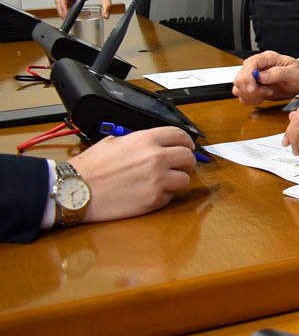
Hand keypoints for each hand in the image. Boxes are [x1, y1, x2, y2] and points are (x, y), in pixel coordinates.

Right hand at [55, 0, 114, 17]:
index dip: (63, 4)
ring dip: (65, 9)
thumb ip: (106, 4)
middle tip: (66, 18)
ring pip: (63, 1)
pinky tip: (78, 14)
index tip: (66, 13)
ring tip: (71, 17)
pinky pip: (69, 2)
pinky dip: (70, 8)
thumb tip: (106, 15)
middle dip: (61, 9)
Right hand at [71, 128, 197, 221]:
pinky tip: (147, 194)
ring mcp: (157, 179)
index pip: (181, 135)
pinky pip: (171, 197)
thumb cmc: (90, 168)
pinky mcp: (154, 199)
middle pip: (188, 157)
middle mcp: (155, 157)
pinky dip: (163, 196)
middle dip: (184, 162)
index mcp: (146, 140)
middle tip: (177, 167)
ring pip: (185, 179)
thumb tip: (156, 144)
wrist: (74, 190)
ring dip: (176, 181)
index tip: (186, 147)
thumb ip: (139, 141)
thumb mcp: (114, 142)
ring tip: (161, 182)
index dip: (186, 142)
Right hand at [234, 50, 298, 104]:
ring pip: (239, 88)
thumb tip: (260, 76)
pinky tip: (263, 97)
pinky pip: (243, 96)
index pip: (248, 65)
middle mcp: (257, 66)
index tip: (253, 88)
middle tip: (267, 92)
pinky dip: (251, 100)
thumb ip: (278, 73)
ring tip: (268, 93)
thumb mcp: (294, 72)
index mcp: (266, 58)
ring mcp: (253, 77)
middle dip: (250, 89)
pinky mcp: (253, 87)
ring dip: (251, 95)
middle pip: (239, 78)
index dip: (247, 77)